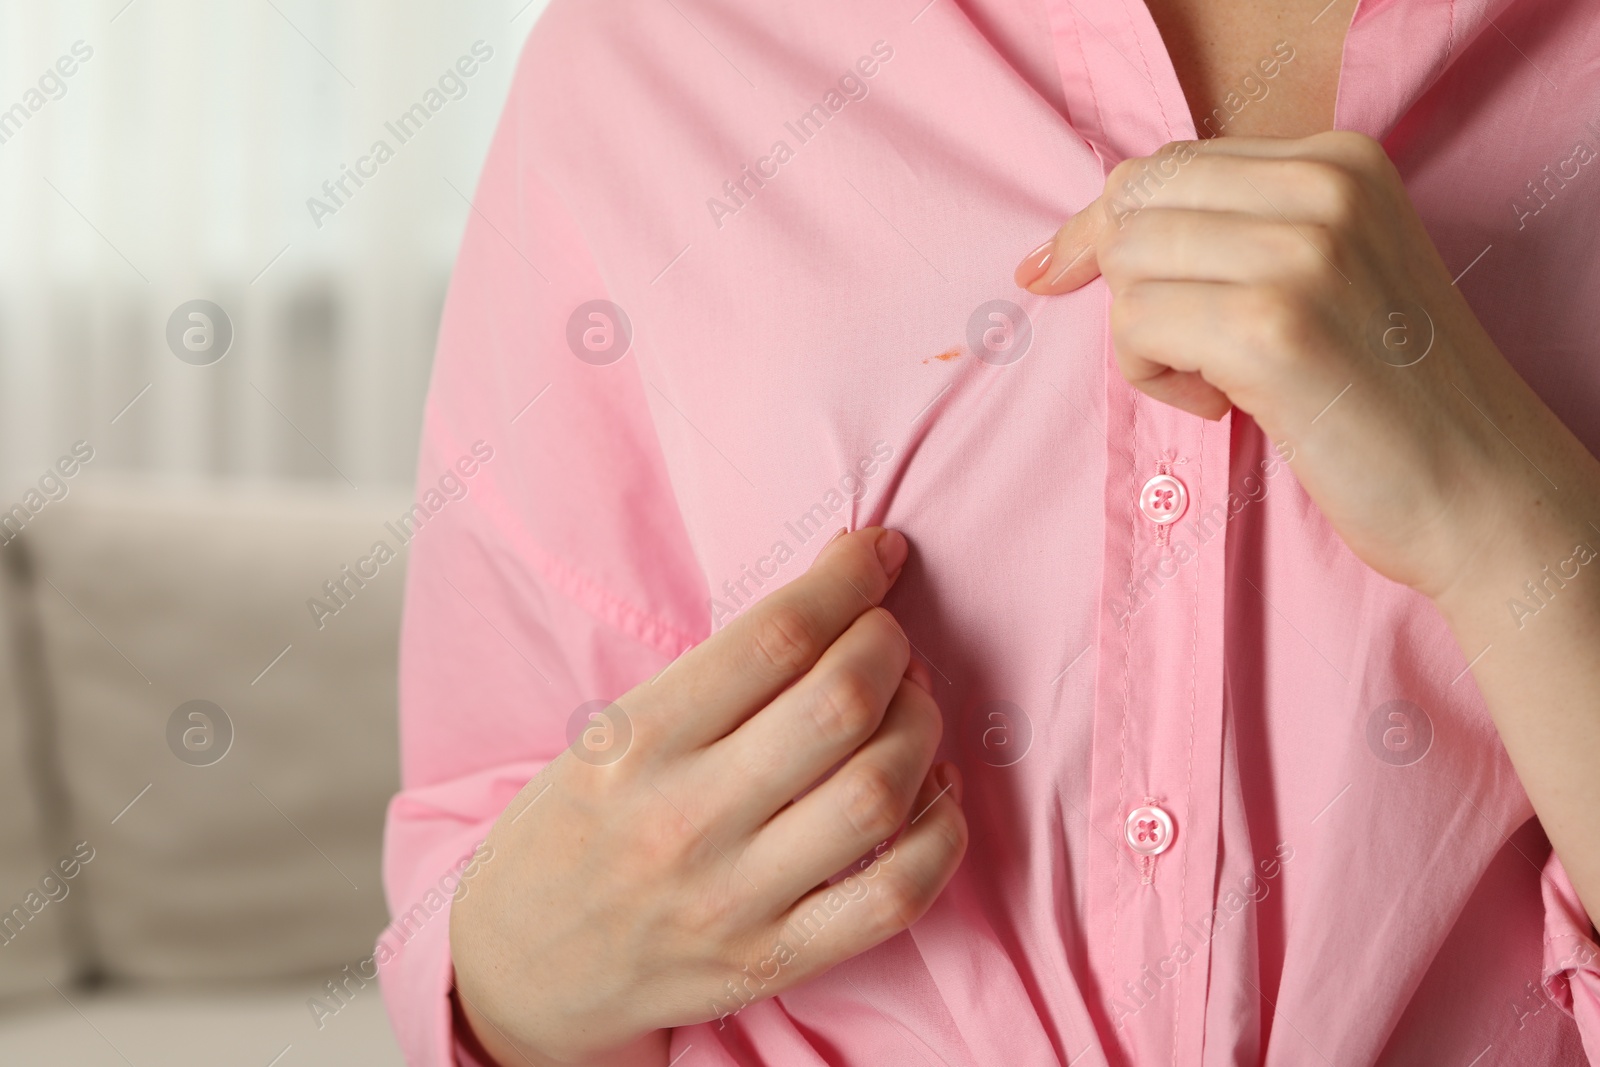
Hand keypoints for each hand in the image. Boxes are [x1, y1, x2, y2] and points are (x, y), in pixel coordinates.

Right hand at [449, 527, 967, 1065]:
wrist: (518, 970)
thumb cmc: (573, 831)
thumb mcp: (607, 736)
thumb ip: (711, 682)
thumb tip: (835, 608)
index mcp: (636, 742)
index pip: (776, 636)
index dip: (847, 579)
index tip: (875, 555)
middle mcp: (684, 818)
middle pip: (841, 703)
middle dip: (890, 646)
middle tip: (887, 638)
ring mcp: (732, 898)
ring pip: (877, 793)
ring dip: (919, 729)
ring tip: (910, 709)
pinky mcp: (771, 960)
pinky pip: (894, 897)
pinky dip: (939, 836)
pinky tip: (932, 796)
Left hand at [1013, 131, 1568, 602]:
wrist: (1481, 489)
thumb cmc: (1387, 396)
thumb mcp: (1329, 274)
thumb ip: (1238, 232)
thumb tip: (1095, 232)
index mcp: (1340, 160)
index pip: (1168, 166)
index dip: (1101, 223)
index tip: (1053, 269)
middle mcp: (1324, 187)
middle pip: (1135, 205)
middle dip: (1120, 284)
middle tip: (1170, 351)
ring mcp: (1301, 252)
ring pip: (1127, 266)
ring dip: (1145, 340)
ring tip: (1216, 381)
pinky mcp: (1272, 327)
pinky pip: (1136, 326)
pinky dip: (1153, 379)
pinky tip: (1224, 407)